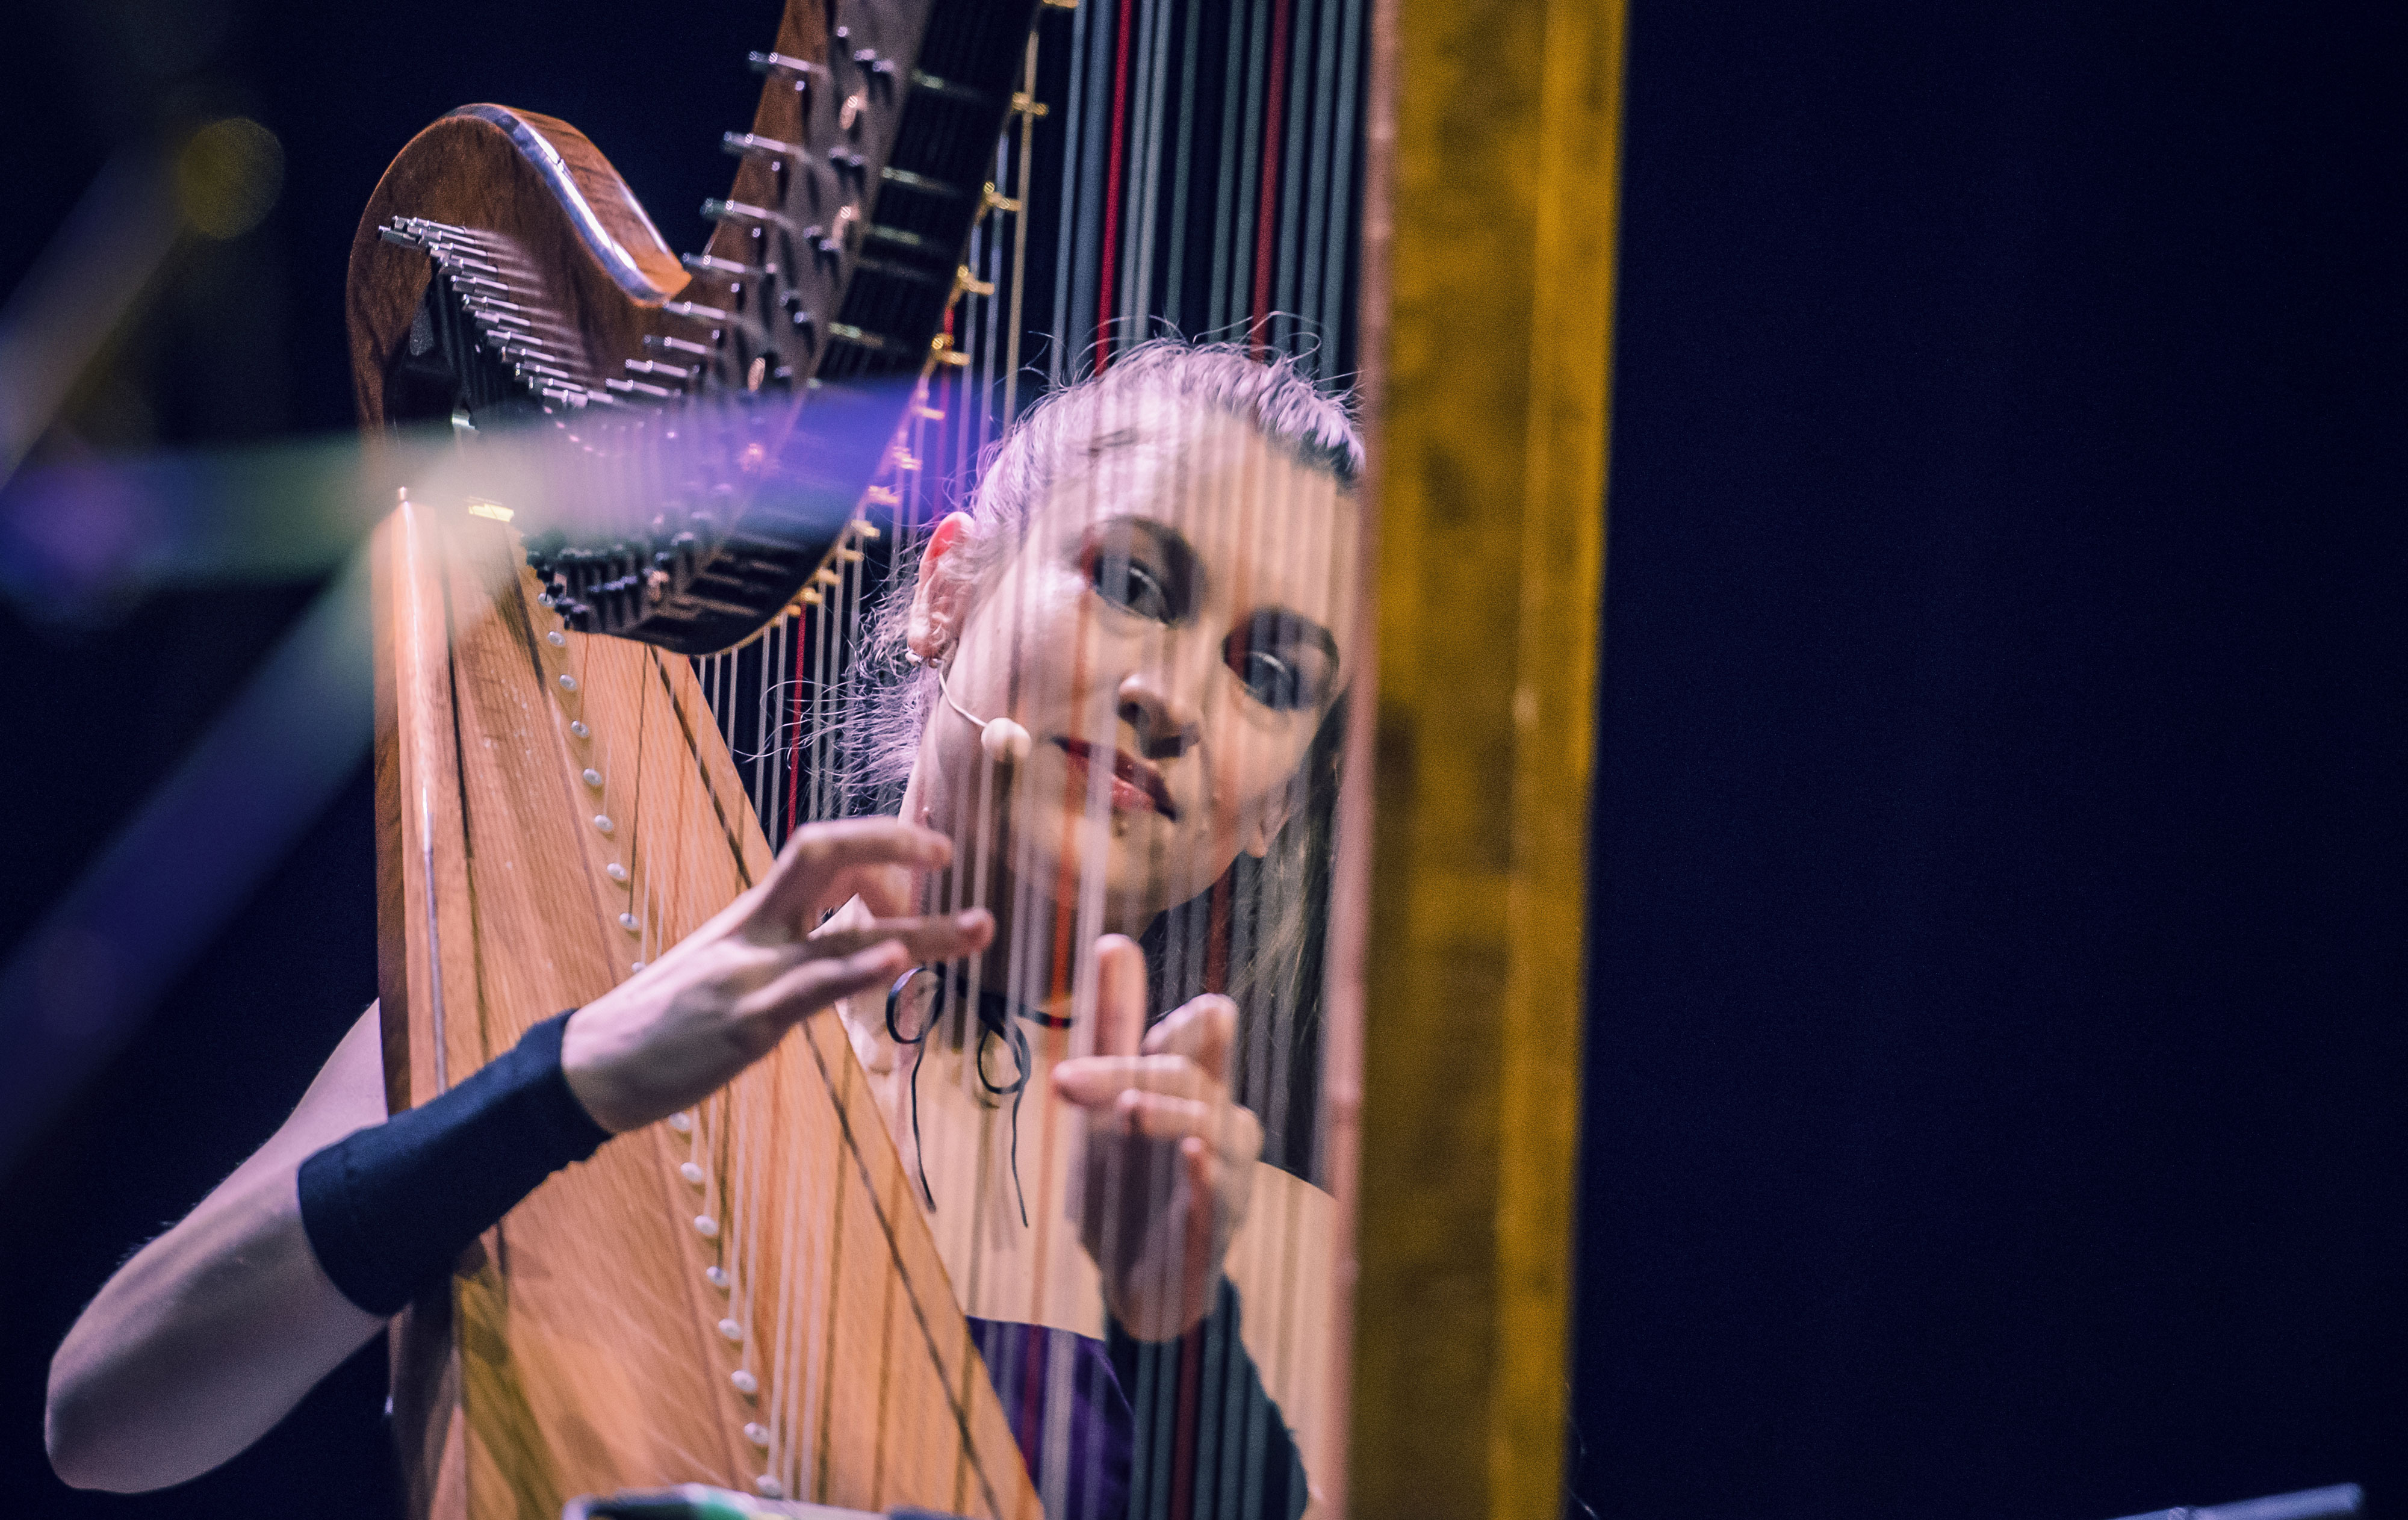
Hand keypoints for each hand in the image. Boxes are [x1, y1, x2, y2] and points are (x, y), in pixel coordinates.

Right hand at [561, 818, 992, 1132]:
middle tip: (951, 854)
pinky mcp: (743, 1024)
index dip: (877, 840)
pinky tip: (891, 965)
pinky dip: (851, 974)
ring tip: (979, 928)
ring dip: (922, 933)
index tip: (931, 849)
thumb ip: (788, 948)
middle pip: (824, 855)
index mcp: (752, 916)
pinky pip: (805, 991)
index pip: (820, 851)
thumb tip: (851, 936)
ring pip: (843, 935)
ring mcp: (749, 975)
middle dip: (892, 846)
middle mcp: (755, 931)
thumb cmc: (666, 1023)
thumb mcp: (728, 969)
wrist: (594, 1069)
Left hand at [1052, 934, 1262, 1340]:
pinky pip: (1218, 1193)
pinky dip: (1206, 1173)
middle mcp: (1224, 1119)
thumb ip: (1116, 1024)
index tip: (1132, 1016)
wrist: (1134, 1278)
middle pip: (1185, 1077)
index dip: (1168, 1019)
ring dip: (1166, 1114)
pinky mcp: (1216, 1226)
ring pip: (1208, 1127)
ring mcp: (1227, 1173)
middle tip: (1065, 1080)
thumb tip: (1115, 939)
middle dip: (1126, 1072)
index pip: (1195, 1033)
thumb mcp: (1109, 1094)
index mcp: (1199, 1083)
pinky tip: (1191, 1155)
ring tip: (1128, 1108)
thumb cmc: (1128, 1177)